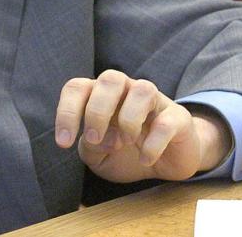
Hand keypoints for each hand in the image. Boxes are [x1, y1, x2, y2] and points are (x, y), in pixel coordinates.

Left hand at [54, 70, 230, 182]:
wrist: (166, 163)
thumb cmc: (125, 153)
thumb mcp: (99, 156)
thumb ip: (90, 148)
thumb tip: (96, 140)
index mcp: (100, 94)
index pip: (77, 87)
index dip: (67, 111)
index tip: (64, 143)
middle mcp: (126, 90)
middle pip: (110, 78)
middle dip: (97, 111)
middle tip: (95, 140)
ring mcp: (155, 100)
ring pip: (142, 89)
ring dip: (128, 119)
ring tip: (125, 143)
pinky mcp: (178, 118)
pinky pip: (167, 122)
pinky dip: (153, 144)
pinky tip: (145, 159)